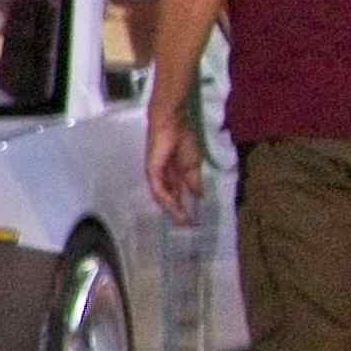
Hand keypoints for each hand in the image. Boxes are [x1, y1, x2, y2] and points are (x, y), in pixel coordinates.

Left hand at [144, 92, 203, 221]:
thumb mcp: (193, 165)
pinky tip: (176, 209)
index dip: (184, 207)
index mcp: (173, 174)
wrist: (174, 124)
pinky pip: (159, 189)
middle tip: (187, 227)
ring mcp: (156, 175)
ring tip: (183, 221)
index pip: (177, 194)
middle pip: (169, 199)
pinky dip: (167, 200)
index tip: (193, 220)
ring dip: (173, 210)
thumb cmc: (184, 140)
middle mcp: (162, 177)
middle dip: (178, 213)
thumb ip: (193, 181)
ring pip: (163, 197)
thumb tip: (199, 196)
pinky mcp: (152, 171)